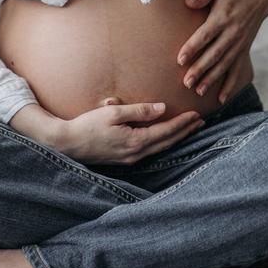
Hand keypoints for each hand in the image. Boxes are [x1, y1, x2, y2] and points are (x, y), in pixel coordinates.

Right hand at [59, 98, 205, 164]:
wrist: (67, 144)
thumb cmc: (87, 125)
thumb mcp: (113, 112)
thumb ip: (139, 111)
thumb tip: (162, 108)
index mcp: (135, 142)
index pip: (165, 131)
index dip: (182, 123)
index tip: (196, 115)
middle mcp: (136, 154)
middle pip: (167, 142)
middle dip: (185, 131)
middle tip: (200, 122)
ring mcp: (130, 159)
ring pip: (160, 148)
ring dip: (175, 138)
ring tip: (189, 129)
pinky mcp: (123, 159)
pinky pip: (150, 151)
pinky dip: (162, 142)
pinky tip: (166, 137)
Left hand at [177, 0, 267, 105]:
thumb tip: (188, 2)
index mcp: (222, 17)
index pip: (205, 35)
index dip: (192, 47)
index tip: (180, 60)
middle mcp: (231, 33)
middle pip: (214, 54)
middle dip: (200, 69)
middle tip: (186, 82)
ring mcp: (239, 44)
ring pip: (224, 65)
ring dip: (211, 79)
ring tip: (198, 91)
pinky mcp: (244, 50)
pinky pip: (238, 70)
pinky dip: (230, 85)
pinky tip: (221, 98)